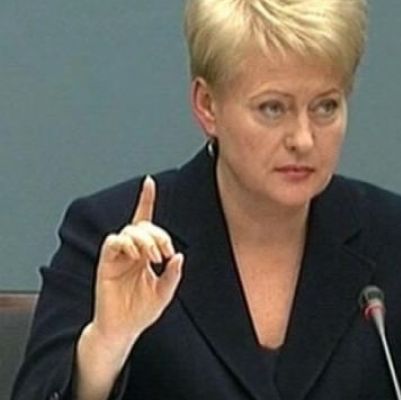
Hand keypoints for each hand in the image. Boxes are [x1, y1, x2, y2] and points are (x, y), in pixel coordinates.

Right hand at [90, 176, 183, 344]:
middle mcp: (132, 251)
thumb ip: (173, 274)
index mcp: (146, 254)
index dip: (146, 200)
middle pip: (143, 226)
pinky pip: (113, 242)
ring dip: (145, 239)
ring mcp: (118, 256)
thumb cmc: (142, 311)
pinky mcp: (106, 263)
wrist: (123, 329)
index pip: (145, 221)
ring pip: (129, 231)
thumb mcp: (165, 292)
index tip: (150, 182)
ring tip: (152, 258)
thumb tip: (179, 255)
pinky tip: (136, 256)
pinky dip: (127, 244)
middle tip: (164, 254)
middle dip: (158, 234)